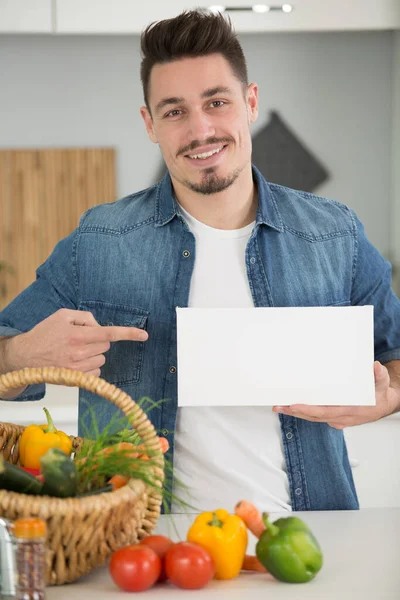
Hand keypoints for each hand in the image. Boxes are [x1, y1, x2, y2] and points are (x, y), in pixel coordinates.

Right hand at [8, 308, 147, 376]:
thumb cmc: (43, 334)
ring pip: (102, 359)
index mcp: (78, 335)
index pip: (109, 333)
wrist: (25, 356)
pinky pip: (96, 373)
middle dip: (98, 341)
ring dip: (94, 354)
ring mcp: (78, 368)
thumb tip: (99, 326)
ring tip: (75, 351)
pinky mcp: (77, 380)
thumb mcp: (62, 315)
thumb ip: (85, 317)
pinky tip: (77, 362)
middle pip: (106, 346)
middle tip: (81, 339)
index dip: (129, 334)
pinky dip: (91, 367)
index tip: (144, 335)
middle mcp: (80, 352)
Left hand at [272, 361, 398, 428]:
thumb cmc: (380, 395)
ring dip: (296, 413)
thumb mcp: (382, 384)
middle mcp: (342, 418)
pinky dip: (303, 412)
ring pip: (313, 418)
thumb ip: (379, 376)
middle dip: (294, 412)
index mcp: (351, 411)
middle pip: (313, 417)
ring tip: (279, 406)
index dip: (308, 410)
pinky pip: (316, 416)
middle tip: (278, 406)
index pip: (325, 412)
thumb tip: (375, 367)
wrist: (383, 404)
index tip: (293, 405)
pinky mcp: (334, 418)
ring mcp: (337, 420)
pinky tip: (292, 406)